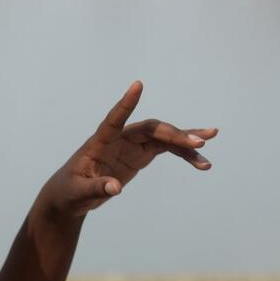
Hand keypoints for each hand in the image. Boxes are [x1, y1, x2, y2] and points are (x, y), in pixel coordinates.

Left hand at [36, 80, 217, 221]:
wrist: (71, 196)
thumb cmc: (69, 192)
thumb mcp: (79, 193)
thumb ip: (97, 188)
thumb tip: (115, 188)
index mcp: (99, 143)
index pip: (113, 120)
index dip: (125, 104)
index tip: (138, 84)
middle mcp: (117, 139)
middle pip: (149, 129)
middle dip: (173, 134)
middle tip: (199, 142)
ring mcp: (130, 146)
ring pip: (162, 137)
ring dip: (185, 141)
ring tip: (210, 142)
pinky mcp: (139, 155)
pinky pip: (165, 149)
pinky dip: (183, 154)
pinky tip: (201, 162)